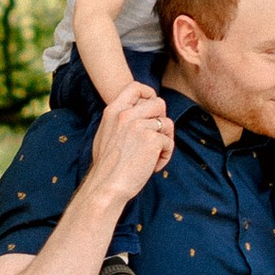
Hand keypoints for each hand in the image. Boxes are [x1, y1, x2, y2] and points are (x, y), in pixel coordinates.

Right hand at [88, 79, 173, 208]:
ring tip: (154, 156)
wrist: (106, 186)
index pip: (136, 87)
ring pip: (167, 123)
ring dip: (165, 140)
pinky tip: (154, 166)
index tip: (152, 109)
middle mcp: (126, 114)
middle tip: (155, 139)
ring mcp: (139, 126)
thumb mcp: (105, 134)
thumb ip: (119, 121)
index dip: (149, 94)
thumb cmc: (107, 167)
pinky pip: (169, 142)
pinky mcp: (152, 140)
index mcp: (113, 111)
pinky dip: (165, 156)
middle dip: (161, 120)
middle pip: (159, 103)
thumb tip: (137, 114)